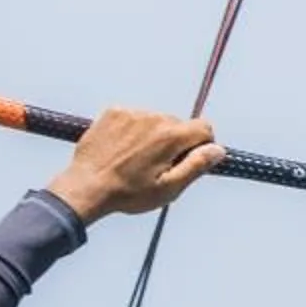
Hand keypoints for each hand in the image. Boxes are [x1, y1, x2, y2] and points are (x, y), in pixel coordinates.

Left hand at [50, 107, 222, 225]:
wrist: (87, 187)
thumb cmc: (128, 194)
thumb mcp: (168, 189)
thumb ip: (196, 166)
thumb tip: (218, 150)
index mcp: (171, 136)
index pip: (204, 128)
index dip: (203, 145)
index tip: (190, 160)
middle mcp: (154, 117)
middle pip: (178, 125)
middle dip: (173, 144)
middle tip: (155, 169)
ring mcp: (133, 112)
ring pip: (155, 122)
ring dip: (151, 138)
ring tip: (134, 162)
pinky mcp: (115, 112)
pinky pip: (133, 118)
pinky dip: (131, 132)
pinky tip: (121, 152)